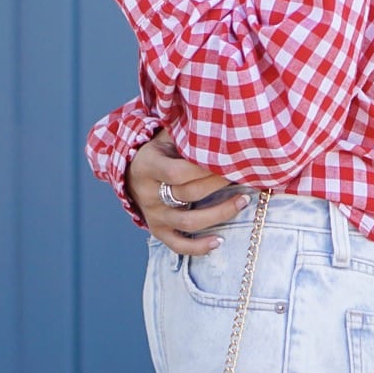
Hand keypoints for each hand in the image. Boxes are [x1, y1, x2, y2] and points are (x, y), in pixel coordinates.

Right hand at [127, 129, 252, 254]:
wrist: (130, 172)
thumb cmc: (158, 150)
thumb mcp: (164, 136)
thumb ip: (185, 133)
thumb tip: (221, 125)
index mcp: (148, 166)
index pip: (178, 171)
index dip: (205, 168)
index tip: (229, 159)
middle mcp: (148, 194)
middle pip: (188, 194)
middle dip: (219, 184)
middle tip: (243, 173)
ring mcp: (153, 215)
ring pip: (188, 222)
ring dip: (219, 214)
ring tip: (243, 201)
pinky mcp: (158, 230)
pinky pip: (178, 245)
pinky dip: (199, 247)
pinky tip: (219, 241)